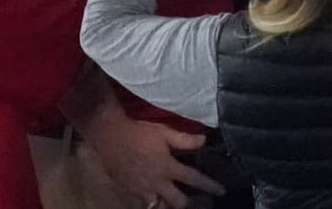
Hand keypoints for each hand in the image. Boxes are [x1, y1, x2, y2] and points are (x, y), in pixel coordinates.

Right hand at [83, 110, 224, 207]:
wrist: (110, 135)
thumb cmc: (139, 132)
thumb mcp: (165, 132)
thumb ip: (185, 139)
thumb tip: (205, 141)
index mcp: (167, 167)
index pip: (193, 179)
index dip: (209, 185)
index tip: (221, 190)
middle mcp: (156, 183)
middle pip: (178, 202)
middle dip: (192, 203)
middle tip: (203, 202)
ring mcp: (141, 190)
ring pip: (159, 208)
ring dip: (171, 207)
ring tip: (179, 204)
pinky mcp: (128, 192)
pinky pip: (142, 206)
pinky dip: (152, 206)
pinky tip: (157, 203)